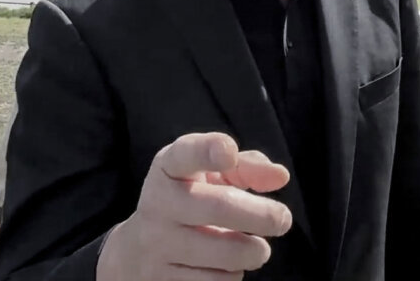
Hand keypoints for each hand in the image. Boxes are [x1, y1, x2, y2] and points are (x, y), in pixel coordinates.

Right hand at [96, 132, 292, 280]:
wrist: (136, 251)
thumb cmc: (189, 200)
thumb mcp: (209, 175)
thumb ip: (246, 167)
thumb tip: (279, 177)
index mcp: (169, 168)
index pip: (186, 153)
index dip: (209, 150)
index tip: (229, 153)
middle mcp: (158, 203)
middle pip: (221, 207)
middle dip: (263, 216)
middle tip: (283, 220)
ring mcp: (156, 245)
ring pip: (226, 254)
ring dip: (254, 252)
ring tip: (255, 248)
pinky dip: (233, 275)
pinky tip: (224, 265)